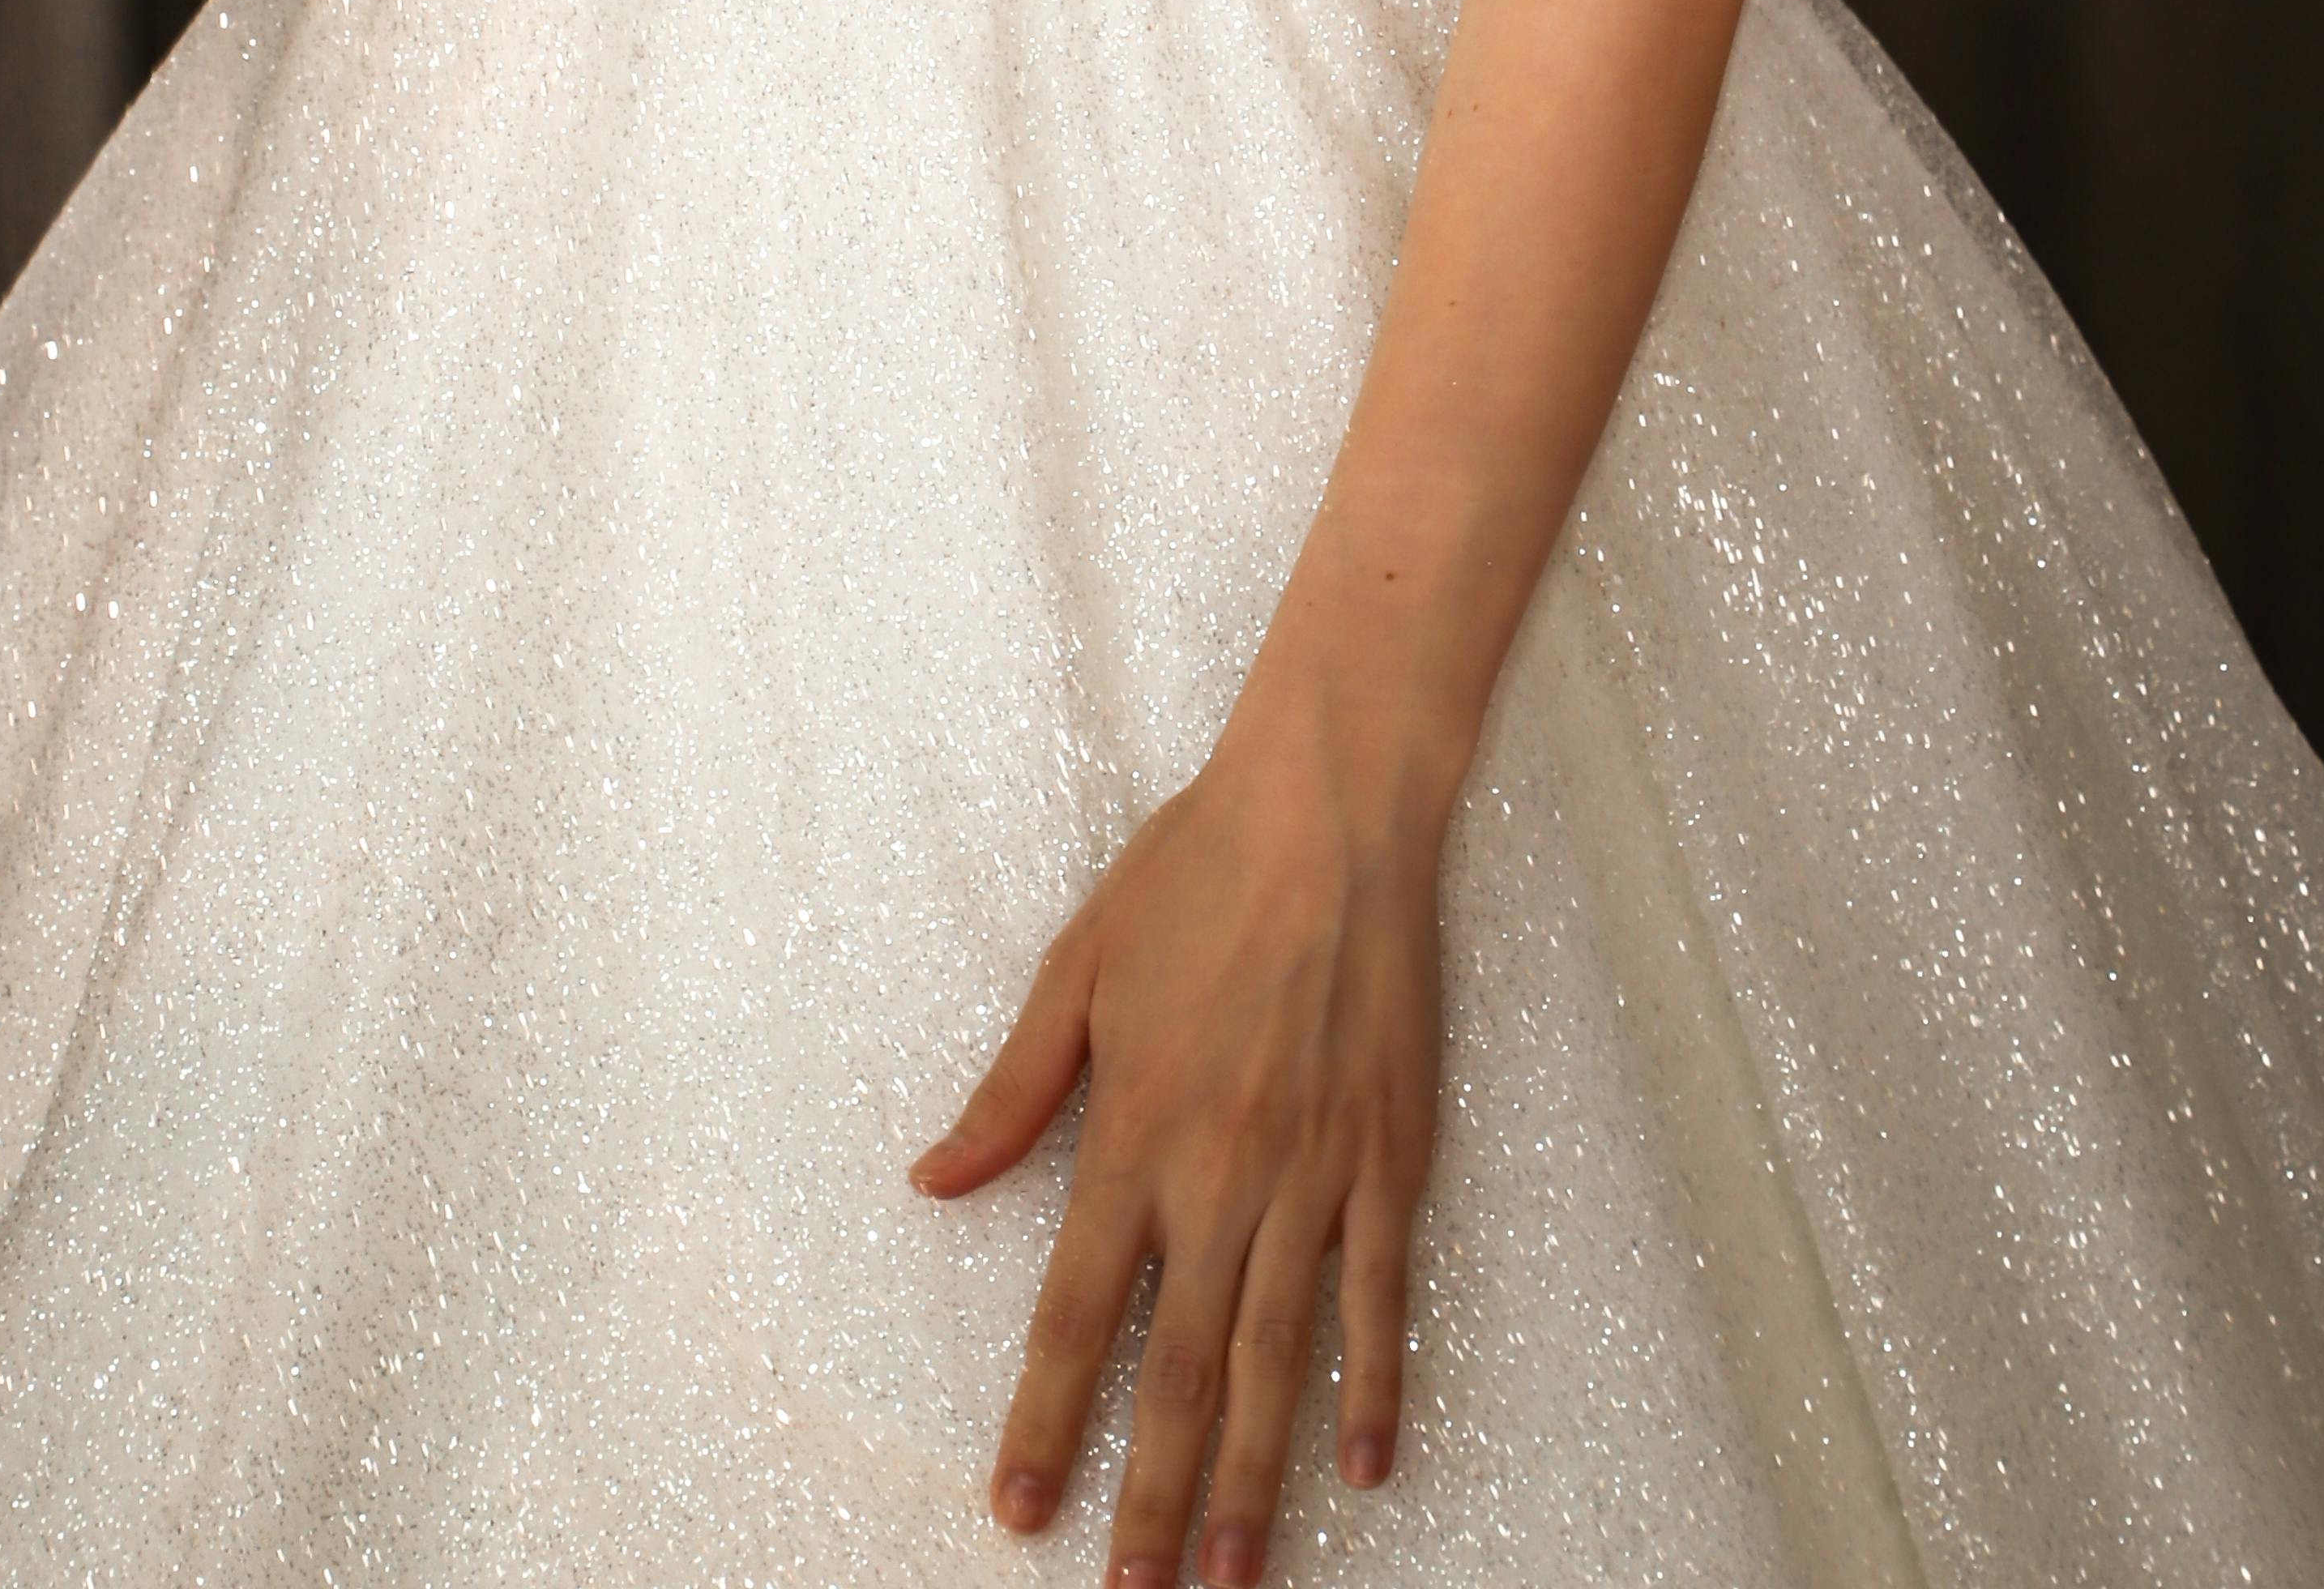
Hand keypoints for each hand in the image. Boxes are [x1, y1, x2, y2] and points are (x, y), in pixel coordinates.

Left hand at [912, 679, 1446, 1588]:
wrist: (1329, 812)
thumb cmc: (1196, 875)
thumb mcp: (1078, 969)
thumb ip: (1012, 1091)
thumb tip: (934, 1177)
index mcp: (1135, 1132)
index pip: (1077, 1314)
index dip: (1046, 1421)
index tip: (1019, 1512)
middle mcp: (1223, 1175)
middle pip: (1181, 1371)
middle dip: (1151, 1496)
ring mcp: (1315, 1177)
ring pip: (1277, 1361)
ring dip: (1253, 1481)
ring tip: (1228, 1577)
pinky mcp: (1389, 1163)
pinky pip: (1379, 1299)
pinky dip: (1372, 1389)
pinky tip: (1362, 1468)